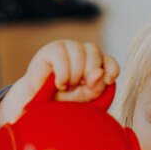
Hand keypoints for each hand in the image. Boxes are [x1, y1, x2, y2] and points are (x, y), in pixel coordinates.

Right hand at [0, 40, 119, 124]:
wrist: (39, 102)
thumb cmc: (64, 98)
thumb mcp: (85, 97)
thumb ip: (96, 87)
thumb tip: (100, 73)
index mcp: (96, 63)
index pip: (109, 60)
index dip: (111, 69)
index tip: (108, 81)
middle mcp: (83, 51)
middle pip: (95, 53)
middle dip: (88, 73)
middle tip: (77, 86)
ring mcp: (68, 47)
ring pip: (79, 53)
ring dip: (74, 75)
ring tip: (66, 87)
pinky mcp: (52, 49)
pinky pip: (62, 57)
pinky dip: (63, 74)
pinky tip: (59, 84)